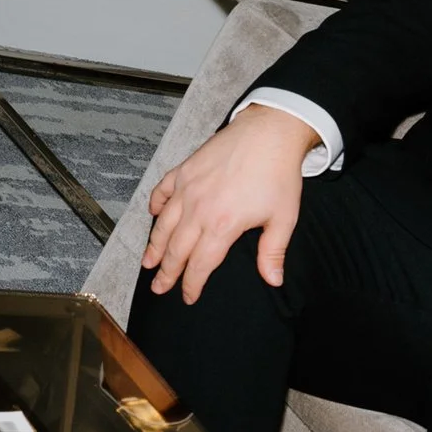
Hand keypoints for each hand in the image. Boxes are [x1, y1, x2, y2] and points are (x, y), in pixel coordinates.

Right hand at [142, 104, 320, 303]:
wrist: (269, 133)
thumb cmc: (278, 174)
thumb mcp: (283, 218)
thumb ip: (273, 252)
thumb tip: (273, 280)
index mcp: (222, 225)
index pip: (200, 264)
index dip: (192, 284)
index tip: (188, 297)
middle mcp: (198, 209)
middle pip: (176, 249)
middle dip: (166, 272)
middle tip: (158, 288)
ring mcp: (188, 188)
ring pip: (163, 224)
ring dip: (154, 246)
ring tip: (148, 263)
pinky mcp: (184, 170)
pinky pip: (162, 190)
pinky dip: (156, 204)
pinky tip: (154, 215)